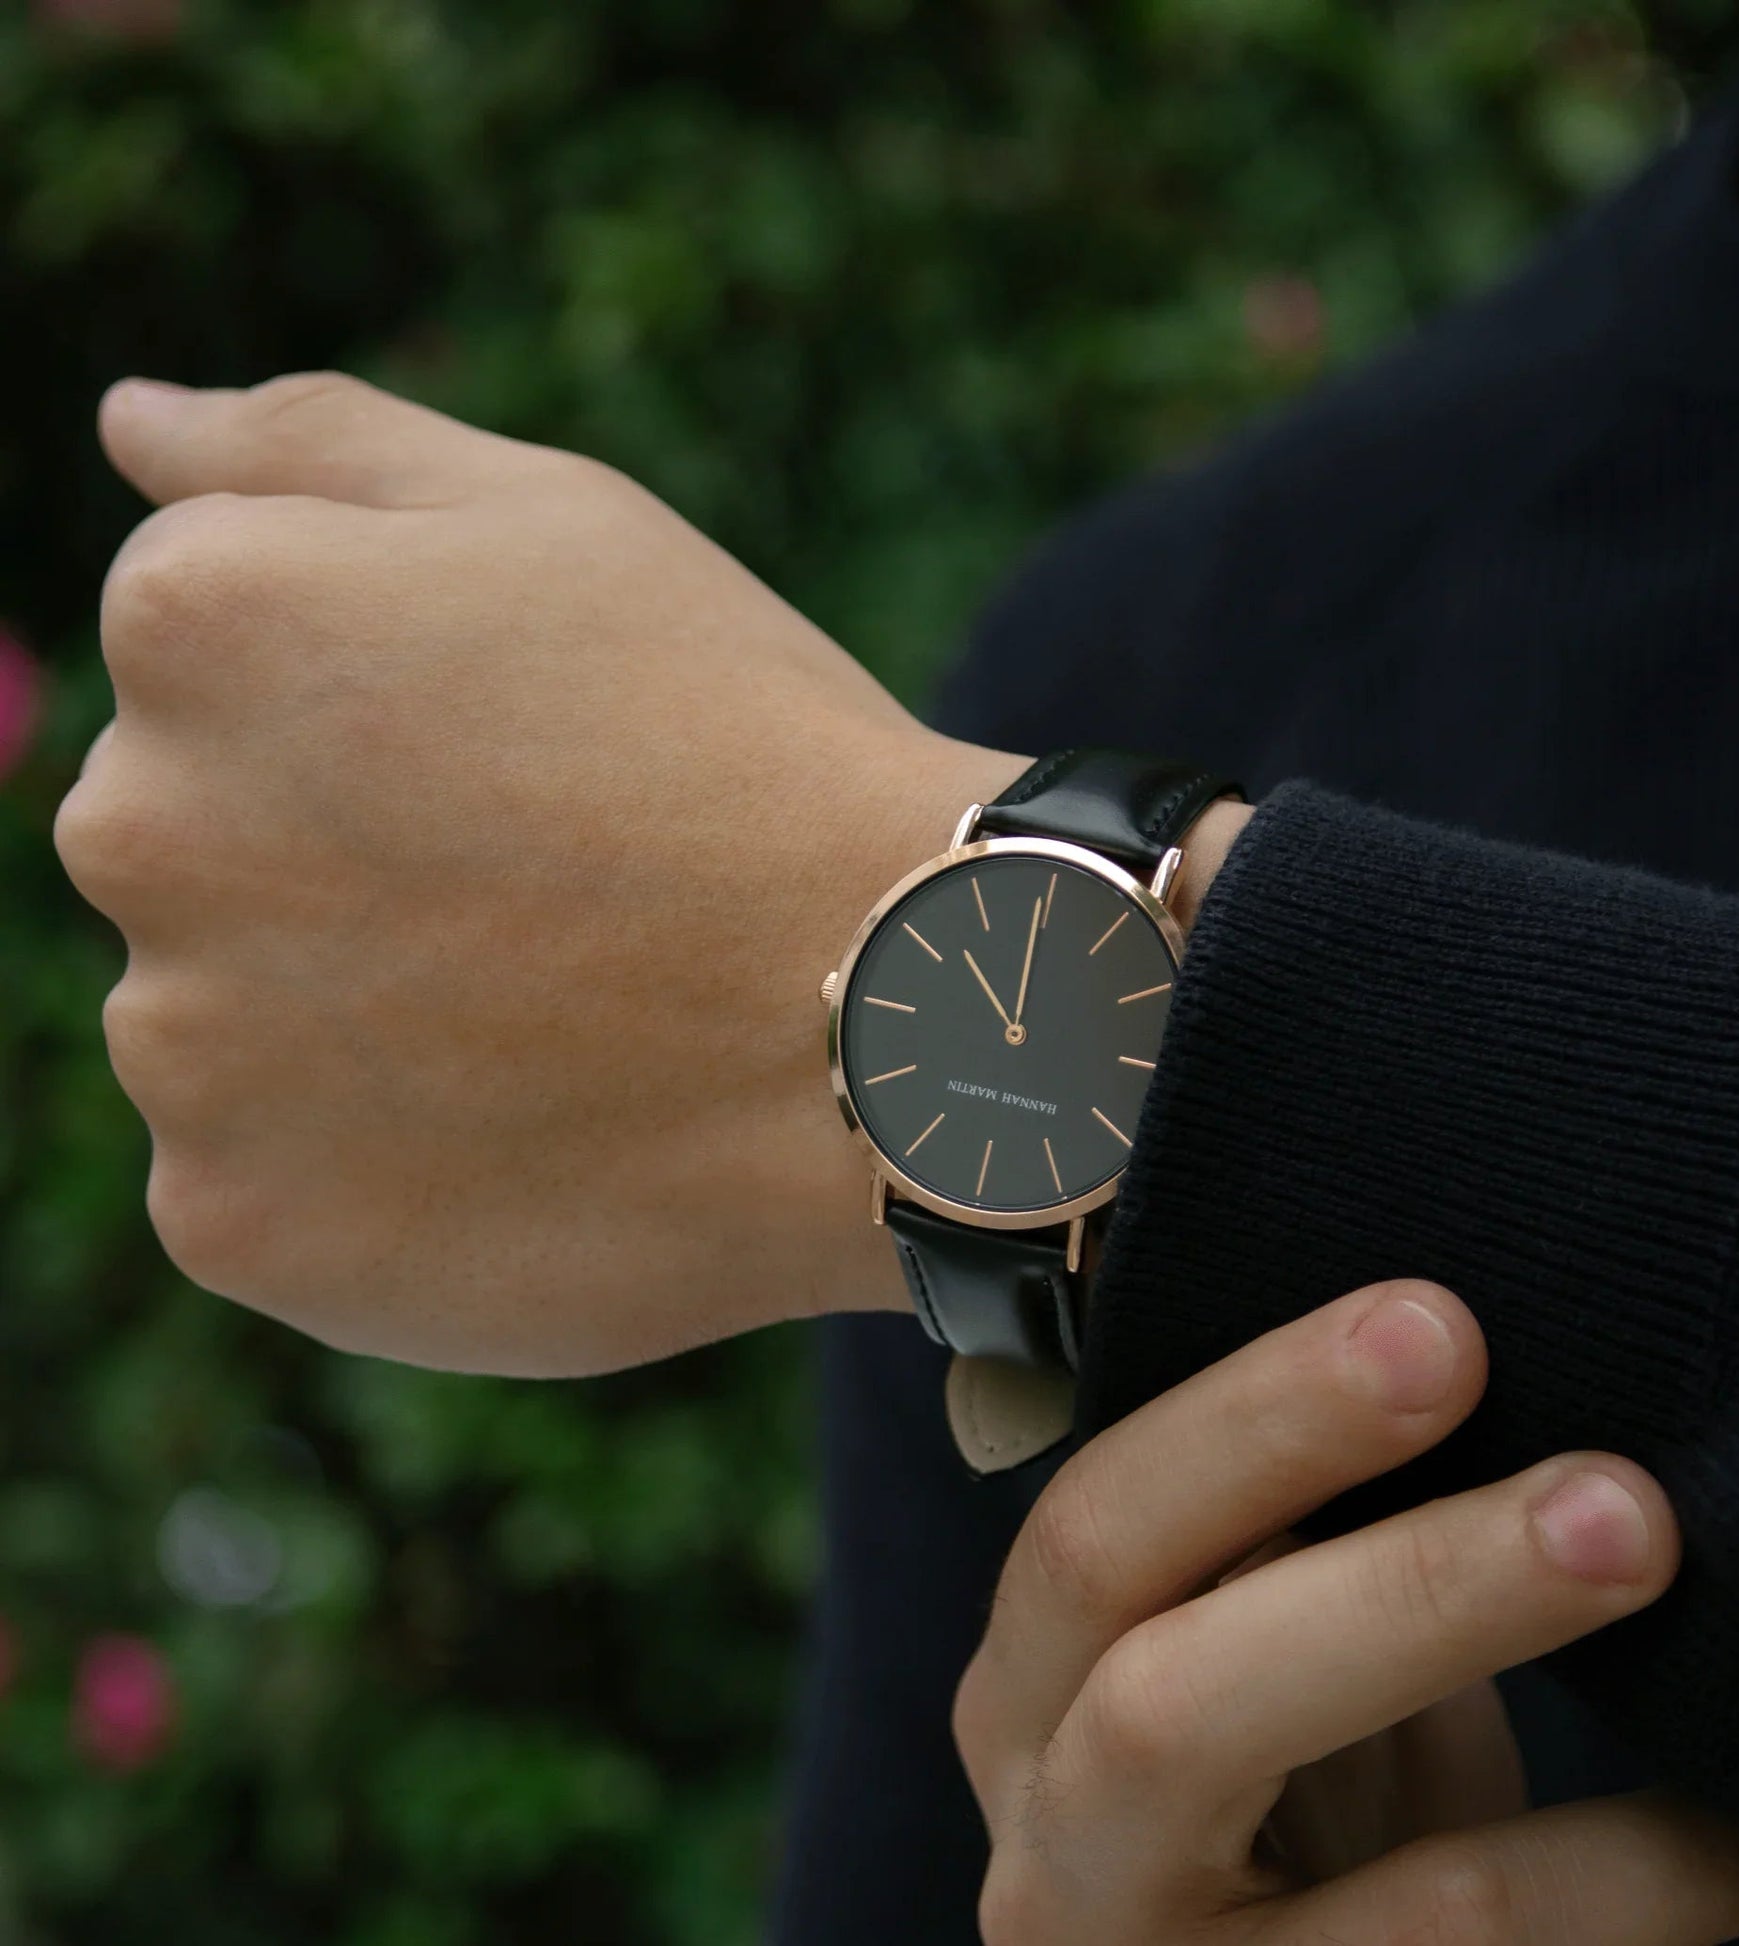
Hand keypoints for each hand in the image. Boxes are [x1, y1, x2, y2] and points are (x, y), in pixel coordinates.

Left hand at [54, 371, 1071, 1372]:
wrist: (887, 1022)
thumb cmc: (739, 745)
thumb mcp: (554, 521)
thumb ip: (309, 449)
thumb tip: (128, 421)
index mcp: (199, 621)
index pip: (200, 660)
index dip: (376, 711)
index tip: (514, 761)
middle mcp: (136, 826)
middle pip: (196, 840)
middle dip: (330, 859)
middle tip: (542, 899)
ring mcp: (176, 1044)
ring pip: (223, 1020)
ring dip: (344, 1023)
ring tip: (545, 1030)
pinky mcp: (231, 1221)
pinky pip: (261, 1180)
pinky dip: (360, 1171)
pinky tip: (513, 1139)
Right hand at [953, 1280, 1738, 1944]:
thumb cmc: (1254, 1782)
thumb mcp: (1237, 1646)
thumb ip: (1284, 1546)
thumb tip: (1453, 1360)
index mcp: (1029, 1688)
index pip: (1094, 1536)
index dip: (1254, 1425)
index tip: (1436, 1326)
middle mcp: (1061, 1850)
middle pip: (1182, 1715)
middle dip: (1413, 1589)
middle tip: (1615, 1500)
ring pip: (1400, 1915)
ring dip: (1610, 1818)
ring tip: (1721, 1698)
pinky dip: (1648, 1904)